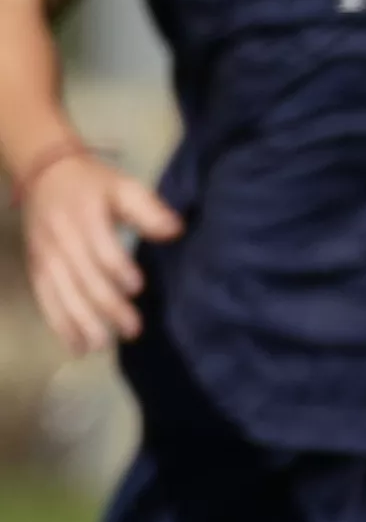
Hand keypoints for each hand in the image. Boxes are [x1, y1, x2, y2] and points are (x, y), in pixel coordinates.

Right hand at [16, 138, 170, 354]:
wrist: (44, 174)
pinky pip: (45, 300)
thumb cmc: (94, 185)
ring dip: (82, 322)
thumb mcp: (123, 186)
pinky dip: (59, 325)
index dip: (117, 268)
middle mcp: (62, 240)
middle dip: (106, 306)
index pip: (100, 247)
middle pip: (83, 278)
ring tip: (103, 345)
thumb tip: (174, 230)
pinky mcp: (36, 270)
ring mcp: (46, 257)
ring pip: (62, 294)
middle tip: (132, 330)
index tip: (137, 287)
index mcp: (85, 218)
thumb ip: (148, 208)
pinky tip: (77, 347)